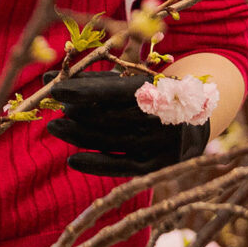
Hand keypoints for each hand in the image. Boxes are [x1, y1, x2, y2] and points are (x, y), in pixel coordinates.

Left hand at [44, 71, 207, 177]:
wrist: (196, 123)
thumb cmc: (154, 96)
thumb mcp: (134, 82)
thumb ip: (95, 80)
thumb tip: (51, 79)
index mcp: (155, 90)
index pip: (111, 90)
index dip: (81, 90)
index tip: (54, 89)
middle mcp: (158, 118)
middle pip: (106, 116)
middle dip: (76, 112)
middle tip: (56, 108)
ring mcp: (156, 145)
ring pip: (108, 141)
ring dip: (77, 134)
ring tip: (56, 126)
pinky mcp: (155, 167)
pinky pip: (119, 167)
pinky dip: (94, 163)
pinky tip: (73, 159)